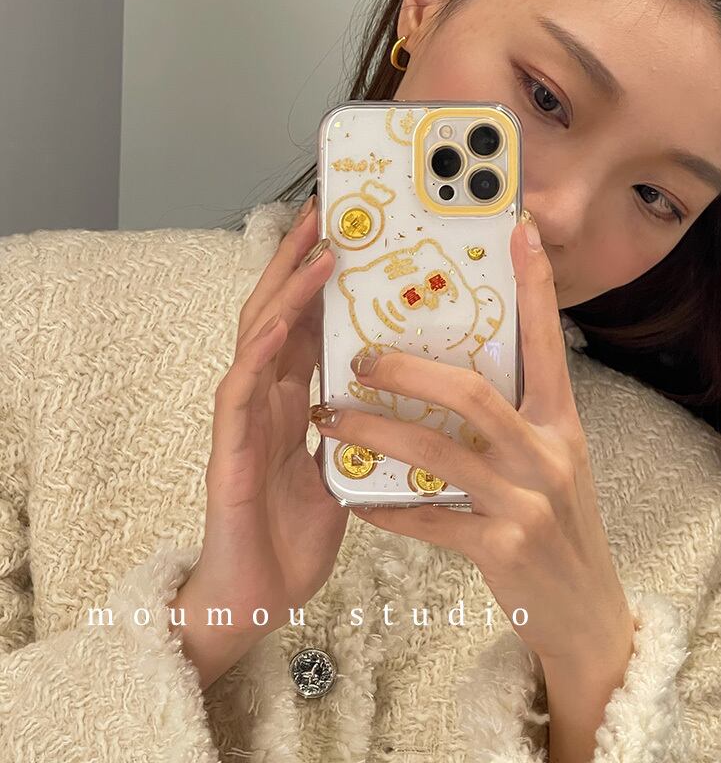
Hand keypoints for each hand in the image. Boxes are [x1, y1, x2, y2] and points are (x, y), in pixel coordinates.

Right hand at [178, 196, 348, 650]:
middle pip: (280, 313)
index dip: (324, 279)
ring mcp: (244, 418)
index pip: (308, 325)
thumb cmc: (296, 534)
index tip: (351, 235)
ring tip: (315, 248)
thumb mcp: (341, 468)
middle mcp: (267, 398)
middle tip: (329, 211)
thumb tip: (404, 402)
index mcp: (295, 399)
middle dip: (301, 261)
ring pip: (258, 337)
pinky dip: (258, 353)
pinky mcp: (228, 450)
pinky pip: (239, 392)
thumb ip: (360, 431)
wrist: (259, 596)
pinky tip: (277, 324)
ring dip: (284, 291)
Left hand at [309, 212, 635, 667]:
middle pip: (471, 392)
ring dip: (375, 432)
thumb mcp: (551, 462)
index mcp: (561, 424)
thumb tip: (453, 377)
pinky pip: (428, 517)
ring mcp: (526, 502)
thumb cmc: (560, 526)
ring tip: (330, 420)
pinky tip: (354, 498)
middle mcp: (548, 454)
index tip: (518, 232)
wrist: (585, 610)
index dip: (535, 286)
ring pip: (437, 452)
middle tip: (359, 357)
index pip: (547, 342)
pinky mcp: (502, 547)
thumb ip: (514, 421)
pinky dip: (386, 506)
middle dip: (406, 369)